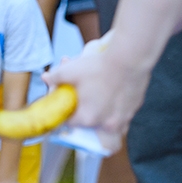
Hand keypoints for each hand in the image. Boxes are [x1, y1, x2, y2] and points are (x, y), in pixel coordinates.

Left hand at [43, 33, 147, 151]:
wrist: (131, 58)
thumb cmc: (100, 66)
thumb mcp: (71, 70)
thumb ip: (56, 77)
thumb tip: (46, 78)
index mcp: (88, 118)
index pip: (70, 123)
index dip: (66, 113)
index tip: (67, 104)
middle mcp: (107, 124)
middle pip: (90, 124)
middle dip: (84, 114)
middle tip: (83, 99)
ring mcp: (123, 118)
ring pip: (108, 123)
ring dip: (102, 115)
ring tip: (98, 98)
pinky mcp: (134, 109)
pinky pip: (121, 115)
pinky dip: (115, 109)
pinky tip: (113, 95)